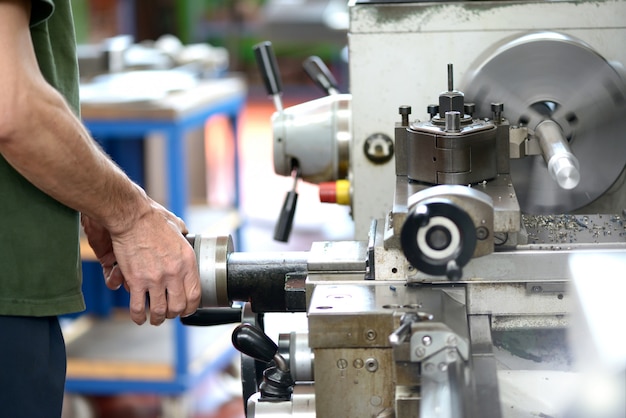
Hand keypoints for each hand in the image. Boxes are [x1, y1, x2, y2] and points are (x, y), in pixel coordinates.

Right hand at [81, 202, 200, 324]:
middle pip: (178, 307)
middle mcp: (174, 273)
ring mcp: (155, 279)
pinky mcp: (136, 281)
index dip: (191, 307)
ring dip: (156, 318)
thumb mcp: (178, 227)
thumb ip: (185, 237)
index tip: (187, 310)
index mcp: (187, 261)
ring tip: (154, 319)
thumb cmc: (153, 219)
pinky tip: (138, 318)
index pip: (195, 295)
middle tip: (168, 313)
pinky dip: (138, 317)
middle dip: (173, 314)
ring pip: (159, 310)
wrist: (132, 217)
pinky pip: (137, 307)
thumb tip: (187, 236)